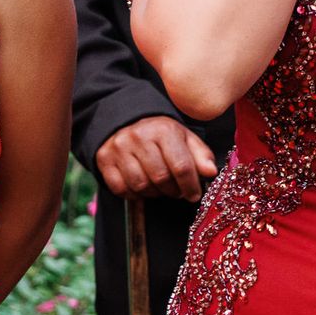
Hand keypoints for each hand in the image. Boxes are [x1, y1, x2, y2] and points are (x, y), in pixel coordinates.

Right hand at [94, 116, 218, 200]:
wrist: (127, 120)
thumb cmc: (160, 133)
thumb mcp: (184, 137)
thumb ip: (200, 154)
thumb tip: (211, 172)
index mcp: (164, 129)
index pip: (181, 166)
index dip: (191, 186)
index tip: (194, 194)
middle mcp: (139, 137)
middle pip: (161, 178)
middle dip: (173, 190)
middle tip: (177, 191)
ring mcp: (119, 148)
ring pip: (141, 185)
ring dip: (154, 193)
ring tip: (161, 188)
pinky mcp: (104, 159)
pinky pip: (121, 189)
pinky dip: (134, 194)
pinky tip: (142, 187)